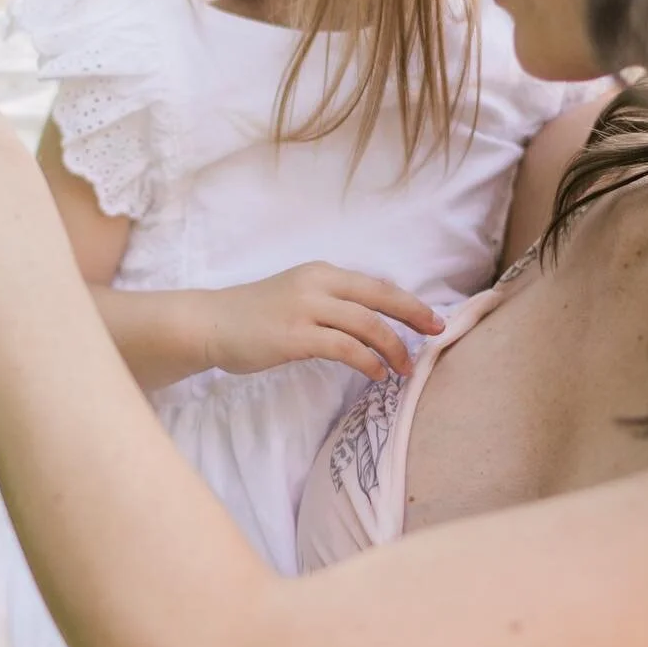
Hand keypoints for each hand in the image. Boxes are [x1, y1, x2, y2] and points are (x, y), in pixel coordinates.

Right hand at [201, 263, 444, 381]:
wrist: (210, 323)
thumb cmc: (254, 316)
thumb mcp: (297, 296)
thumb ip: (330, 304)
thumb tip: (371, 324)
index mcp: (321, 272)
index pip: (375, 284)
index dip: (408, 301)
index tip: (432, 318)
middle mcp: (317, 283)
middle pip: (379, 297)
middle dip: (413, 315)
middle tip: (437, 333)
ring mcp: (306, 308)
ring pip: (366, 323)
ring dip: (392, 347)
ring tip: (404, 368)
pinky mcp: (295, 336)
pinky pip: (344, 348)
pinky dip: (367, 361)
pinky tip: (376, 373)